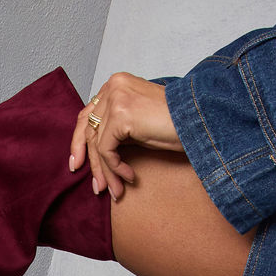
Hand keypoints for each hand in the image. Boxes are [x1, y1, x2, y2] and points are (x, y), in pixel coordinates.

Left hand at [70, 71, 185, 200]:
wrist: (199, 119)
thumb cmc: (175, 123)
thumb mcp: (137, 123)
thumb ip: (115, 128)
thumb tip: (95, 153)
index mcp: (116, 84)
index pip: (88, 114)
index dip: (79, 142)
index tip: (77, 164)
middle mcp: (113, 86)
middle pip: (89, 130)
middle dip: (92, 163)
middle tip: (96, 187)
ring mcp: (116, 98)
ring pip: (98, 144)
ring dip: (106, 172)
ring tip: (116, 191)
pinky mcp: (120, 115)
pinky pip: (107, 150)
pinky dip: (115, 167)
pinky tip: (128, 177)